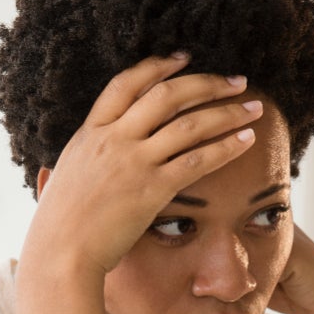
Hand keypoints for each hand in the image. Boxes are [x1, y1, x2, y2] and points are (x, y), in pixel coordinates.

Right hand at [23, 54, 262, 275]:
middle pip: (166, 95)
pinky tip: (247, 141)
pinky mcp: (152, 189)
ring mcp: (133, 162)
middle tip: (237, 81)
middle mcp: (112, 139)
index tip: (184, 58)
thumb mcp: (63, 179)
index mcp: (89, 133)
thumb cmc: (59, 226)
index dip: (157, 66)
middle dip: (208, 83)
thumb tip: (67, 165)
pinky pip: (197, 160)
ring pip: (190, 124)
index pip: (126, 84)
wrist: (60, 254)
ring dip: (228, 113)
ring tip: (255, 108)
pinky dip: (226, 147)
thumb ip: (78, 162)